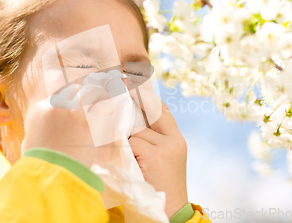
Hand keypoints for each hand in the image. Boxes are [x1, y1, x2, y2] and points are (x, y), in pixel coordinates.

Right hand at [21, 84, 113, 166]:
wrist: (49, 174)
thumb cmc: (39, 163)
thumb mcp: (30, 143)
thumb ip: (35, 133)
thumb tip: (37, 135)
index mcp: (40, 109)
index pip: (59, 96)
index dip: (70, 100)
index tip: (77, 106)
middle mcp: (56, 106)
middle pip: (74, 90)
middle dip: (83, 94)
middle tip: (92, 100)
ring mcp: (73, 111)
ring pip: (89, 92)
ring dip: (97, 95)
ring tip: (103, 100)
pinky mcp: (89, 121)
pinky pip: (103, 106)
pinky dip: (107, 106)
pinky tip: (109, 111)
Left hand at [128, 85, 187, 217]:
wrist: (167, 217)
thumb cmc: (156, 189)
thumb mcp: (156, 161)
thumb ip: (147, 140)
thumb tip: (122, 117)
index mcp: (176, 140)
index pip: (160, 109)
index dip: (145, 95)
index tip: (129, 81)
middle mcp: (174, 140)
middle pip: (147, 115)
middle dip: (130, 108)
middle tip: (116, 94)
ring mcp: (167, 147)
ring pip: (135, 130)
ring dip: (123, 140)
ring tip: (125, 155)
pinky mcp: (156, 156)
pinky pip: (131, 142)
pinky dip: (123, 150)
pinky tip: (126, 162)